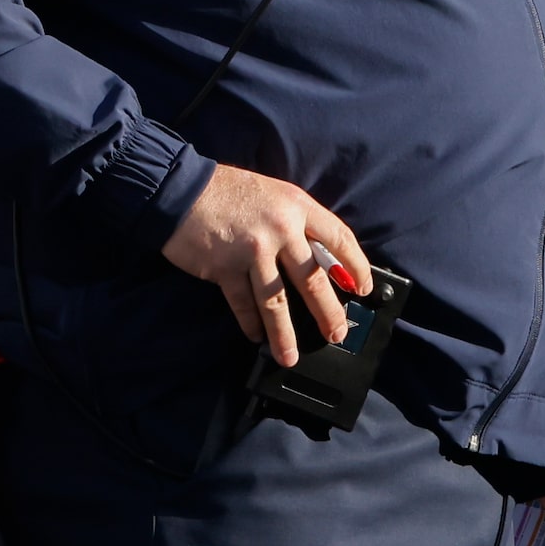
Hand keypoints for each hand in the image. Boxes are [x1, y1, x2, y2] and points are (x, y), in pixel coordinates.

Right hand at [162, 162, 370, 367]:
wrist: (181, 189)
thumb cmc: (229, 191)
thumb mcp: (275, 196)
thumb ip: (297, 223)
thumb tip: (321, 261)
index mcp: (298, 206)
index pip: (339, 239)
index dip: (355, 267)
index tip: (363, 289)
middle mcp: (280, 228)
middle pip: (313, 278)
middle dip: (328, 312)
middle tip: (336, 333)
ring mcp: (253, 250)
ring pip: (277, 301)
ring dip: (284, 334)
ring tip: (290, 356)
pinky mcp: (225, 268)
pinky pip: (243, 304)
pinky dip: (250, 323)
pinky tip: (255, 336)